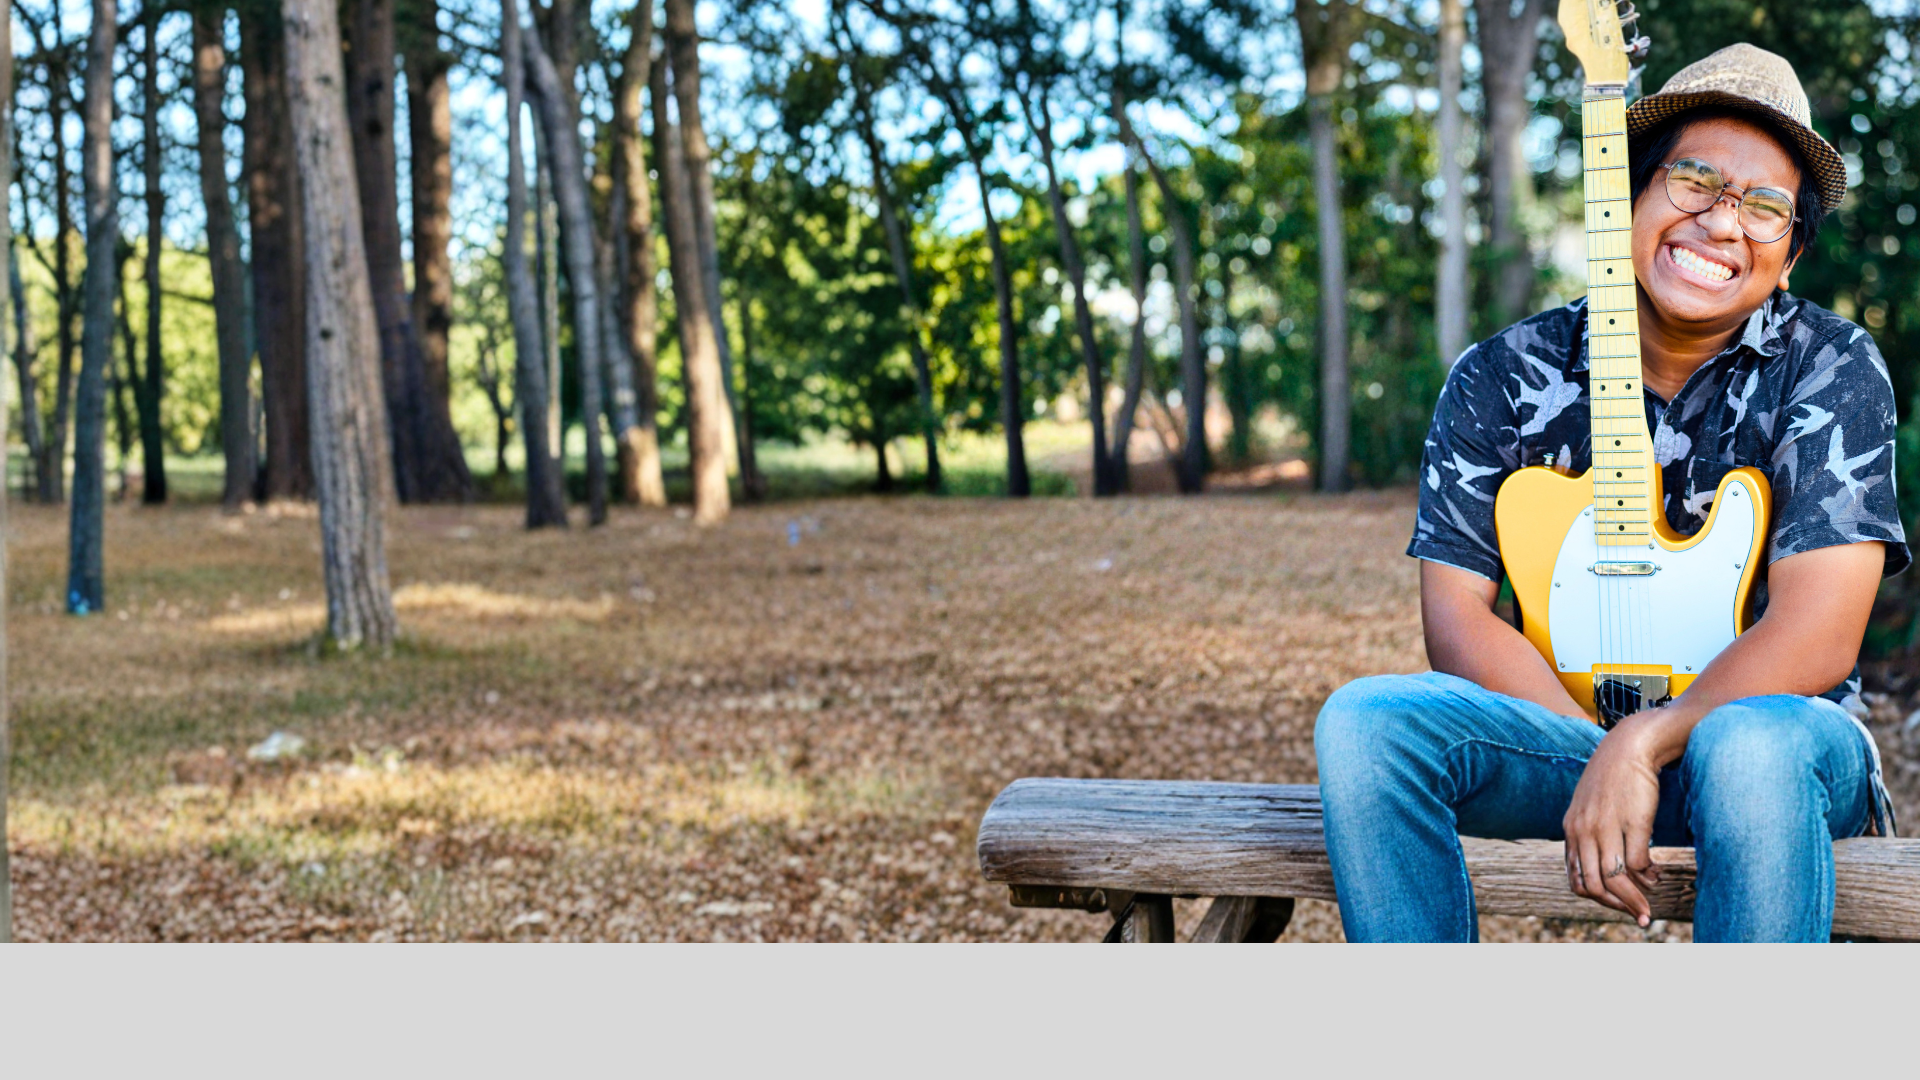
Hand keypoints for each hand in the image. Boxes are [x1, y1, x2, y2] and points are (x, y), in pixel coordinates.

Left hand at [1562, 716, 1665, 926]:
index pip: (1576, 878)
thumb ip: (1593, 836)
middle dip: (1616, 907)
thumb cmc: (1614, 779)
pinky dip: (1647, 876)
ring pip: (1614, 879)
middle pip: (1593, 885)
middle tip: (1636, 916)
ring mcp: (1606, 827)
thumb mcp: (1591, 807)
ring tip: (1647, 910)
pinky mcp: (1633, 822)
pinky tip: (1655, 875)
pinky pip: (1637, 863)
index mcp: (1572, 829)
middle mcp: (1584, 830)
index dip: (1596, 898)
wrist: (1630, 746)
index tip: (1615, 906)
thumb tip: (1619, 871)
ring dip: (1633, 900)